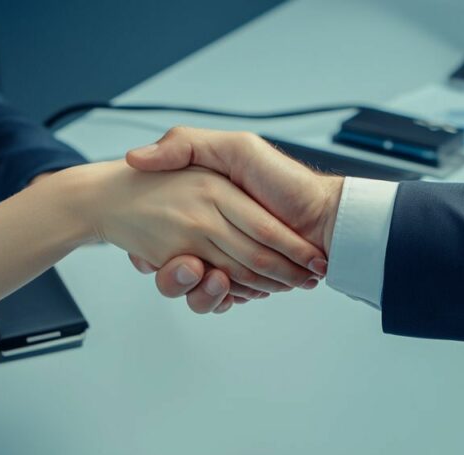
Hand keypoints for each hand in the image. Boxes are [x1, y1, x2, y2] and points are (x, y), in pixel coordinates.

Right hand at [124, 127, 343, 311]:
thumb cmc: (286, 180)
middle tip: (188, 264)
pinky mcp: (239, 284)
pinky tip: (228, 291)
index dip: (152, 244)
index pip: (165, 229)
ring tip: (214, 277)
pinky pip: (215, 300)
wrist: (327, 218)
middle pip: (176, 266)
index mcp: (205, 203)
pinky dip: (218, 300)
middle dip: (177, 274)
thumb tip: (136, 158)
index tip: (151, 249)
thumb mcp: (236, 148)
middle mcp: (211, 234)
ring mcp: (223, 261)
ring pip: (193, 288)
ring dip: (199, 289)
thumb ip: (186, 145)